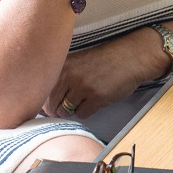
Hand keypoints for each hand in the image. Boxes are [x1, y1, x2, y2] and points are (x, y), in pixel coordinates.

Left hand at [41, 33, 160, 117]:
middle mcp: (69, 76)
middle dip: (58, 110)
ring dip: (72, 110)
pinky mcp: (97, 97)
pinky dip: (86, 112)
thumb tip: (44, 103)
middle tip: (68, 106)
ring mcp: (83, 87)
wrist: (129, 58)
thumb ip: (60, 78)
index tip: (52, 105)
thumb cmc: (102, 62)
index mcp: (62, 66)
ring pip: (66, 111)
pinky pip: (82, 114)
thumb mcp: (76, 63)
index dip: (46, 103)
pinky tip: (93, 102)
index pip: (42, 92)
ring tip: (82, 101)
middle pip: (52, 105)